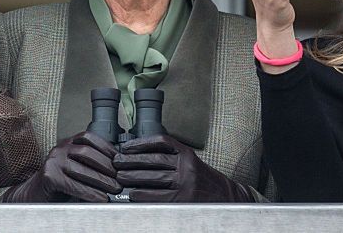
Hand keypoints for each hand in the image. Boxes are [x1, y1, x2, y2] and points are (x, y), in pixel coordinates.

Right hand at [2, 131, 120, 201]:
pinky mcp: (49, 176)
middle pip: (87, 153)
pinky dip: (89, 192)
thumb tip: (116, 168)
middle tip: (120, 179)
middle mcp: (59, 148)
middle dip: (106, 166)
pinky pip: (73, 184)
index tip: (119, 159)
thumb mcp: (75, 167)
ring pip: (81, 169)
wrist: (34, 195)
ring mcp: (53, 161)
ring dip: (101, 181)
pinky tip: (100, 198)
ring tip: (114, 189)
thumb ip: (89, 163)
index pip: (89, 138)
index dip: (106, 147)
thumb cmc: (58, 183)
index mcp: (67, 143)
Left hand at [114, 134, 255, 201]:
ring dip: (132, 177)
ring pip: (152, 178)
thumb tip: (140, 156)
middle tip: (116, 161)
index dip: (140, 143)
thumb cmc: (205, 181)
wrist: (227, 198)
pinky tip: (133, 194)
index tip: (126, 146)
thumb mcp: (191, 162)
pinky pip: (156, 196)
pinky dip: (142, 195)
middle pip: (152, 159)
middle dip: (130, 160)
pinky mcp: (182, 201)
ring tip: (119, 176)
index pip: (160, 142)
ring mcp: (184, 184)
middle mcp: (186, 166)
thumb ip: (171, 157)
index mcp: (187, 153)